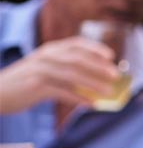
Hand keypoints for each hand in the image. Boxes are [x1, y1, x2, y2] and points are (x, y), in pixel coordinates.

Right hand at [0, 37, 117, 112]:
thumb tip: (92, 77)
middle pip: (79, 59)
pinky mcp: (36, 86)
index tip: (111, 56)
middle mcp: (46, 57)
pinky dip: (79, 98)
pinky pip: (63, 92)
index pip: (77, 44)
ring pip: (73, 75)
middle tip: (116, 75)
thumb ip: (63, 67)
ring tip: (108, 92)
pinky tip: (90, 103)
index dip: (95, 49)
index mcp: (49, 50)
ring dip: (94, 84)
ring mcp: (41, 71)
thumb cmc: (22, 82)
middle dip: (100, 67)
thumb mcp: (42, 67)